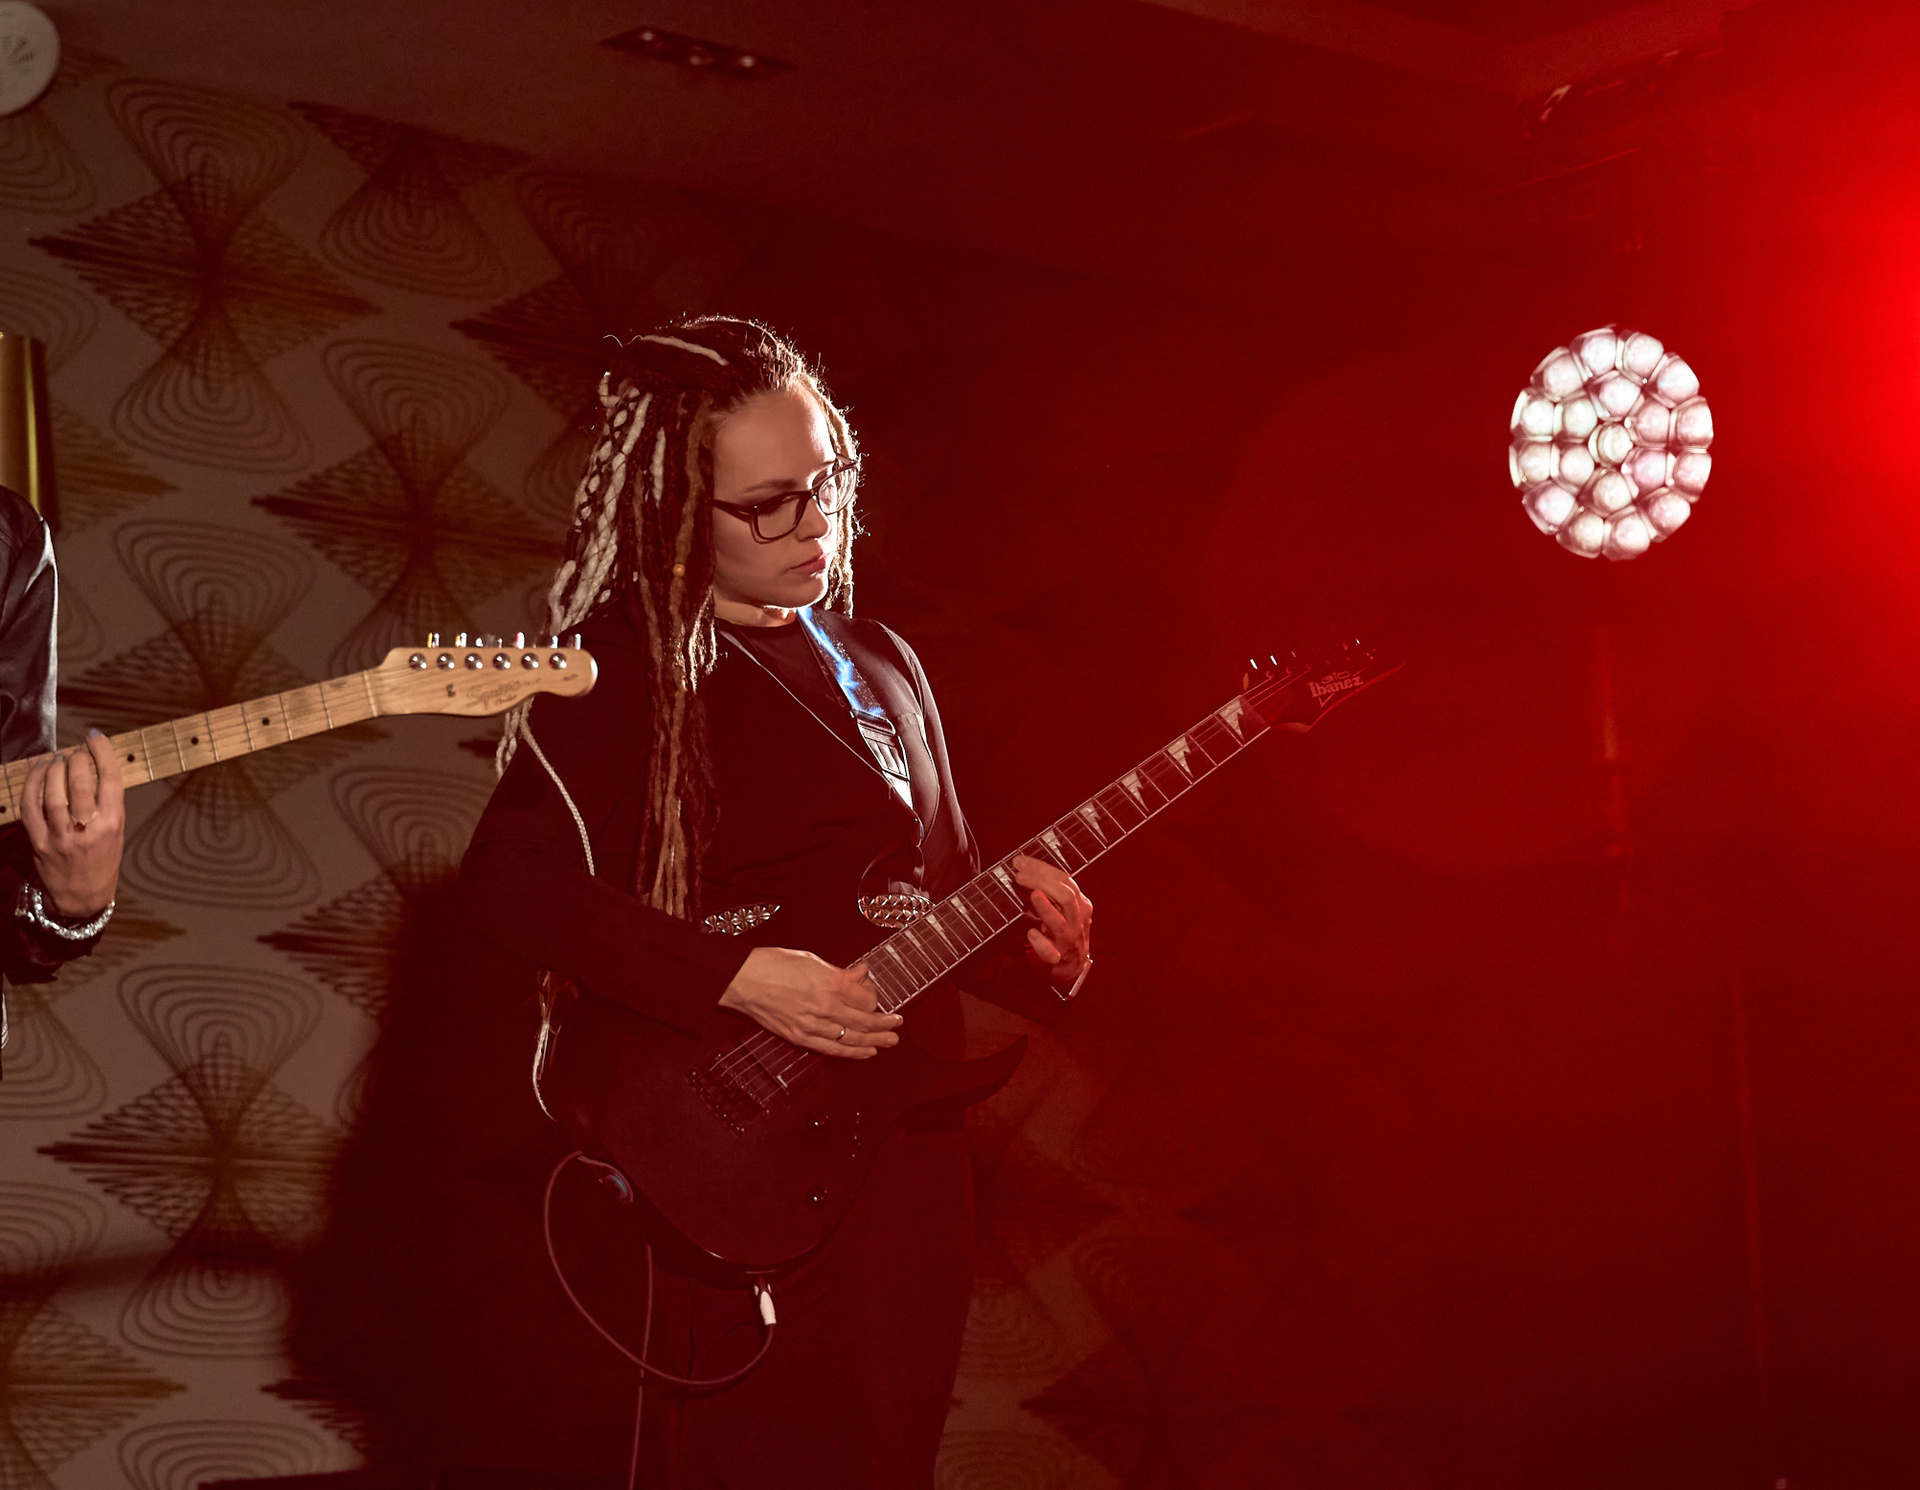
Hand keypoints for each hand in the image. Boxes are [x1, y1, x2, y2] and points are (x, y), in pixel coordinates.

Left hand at [21, 729, 124, 920]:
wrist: (81, 896)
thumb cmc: (103, 861)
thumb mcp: (117, 832)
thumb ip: (108, 803)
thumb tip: (95, 769)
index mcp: (112, 825)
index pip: (110, 780)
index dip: (102, 753)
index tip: (96, 738)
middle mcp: (87, 829)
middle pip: (80, 783)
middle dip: (77, 759)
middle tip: (76, 752)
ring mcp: (60, 836)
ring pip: (53, 793)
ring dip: (54, 769)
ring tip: (58, 759)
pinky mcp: (39, 841)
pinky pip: (31, 807)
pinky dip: (32, 785)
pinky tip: (38, 772)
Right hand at [718, 947, 903, 1059]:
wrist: (741, 980)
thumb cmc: (771, 965)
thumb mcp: (811, 959)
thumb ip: (840, 971)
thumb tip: (860, 973)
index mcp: (829, 982)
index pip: (866, 998)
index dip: (875, 997)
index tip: (875, 994)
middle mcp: (824, 1005)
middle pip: (864, 1020)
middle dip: (884, 1024)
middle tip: (897, 1024)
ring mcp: (812, 1024)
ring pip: (852, 1037)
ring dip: (875, 1041)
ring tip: (890, 1041)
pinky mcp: (799, 1037)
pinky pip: (832, 1048)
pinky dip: (852, 1052)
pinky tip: (866, 1052)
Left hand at [1009, 853, 1091, 985]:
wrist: (1071, 967)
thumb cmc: (1062, 931)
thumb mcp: (1061, 907)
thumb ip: (1049, 889)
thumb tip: (1023, 867)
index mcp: (1080, 904)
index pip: (1064, 880)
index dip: (1042, 868)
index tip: (1020, 861)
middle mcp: (1077, 920)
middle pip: (1065, 896)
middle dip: (1042, 882)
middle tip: (1019, 874)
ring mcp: (1068, 940)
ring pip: (1060, 923)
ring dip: (1045, 908)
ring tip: (1032, 895)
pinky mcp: (1057, 959)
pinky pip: (1050, 953)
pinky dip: (1041, 943)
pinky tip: (1032, 933)